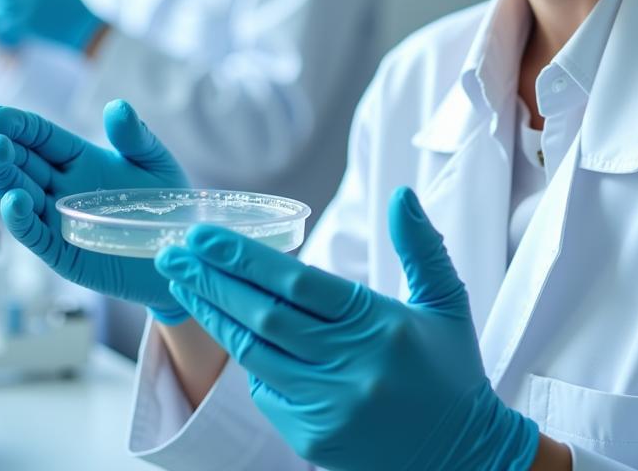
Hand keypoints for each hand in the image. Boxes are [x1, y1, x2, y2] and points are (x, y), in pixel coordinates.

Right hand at [0, 100, 188, 322]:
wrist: (182, 251)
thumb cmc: (167, 203)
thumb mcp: (156, 162)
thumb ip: (135, 137)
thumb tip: (116, 106)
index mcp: (81, 160)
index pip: (42, 138)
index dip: (20, 126)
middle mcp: (63, 187)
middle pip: (23, 166)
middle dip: (3, 151)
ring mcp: (59, 219)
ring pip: (19, 196)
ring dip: (4, 179)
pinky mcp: (63, 252)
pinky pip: (35, 234)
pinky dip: (20, 218)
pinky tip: (13, 200)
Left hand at [155, 186, 540, 470]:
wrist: (464, 458)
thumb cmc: (451, 371)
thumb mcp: (446, 301)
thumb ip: (421, 245)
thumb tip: (401, 194)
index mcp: (380, 325)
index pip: (299, 284)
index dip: (245, 258)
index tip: (205, 234)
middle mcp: (350, 367)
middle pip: (263, 316)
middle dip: (212, 280)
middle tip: (174, 251)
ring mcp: (328, 407)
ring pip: (255, 353)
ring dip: (213, 314)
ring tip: (182, 281)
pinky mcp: (313, 438)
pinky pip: (266, 389)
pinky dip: (245, 355)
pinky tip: (225, 325)